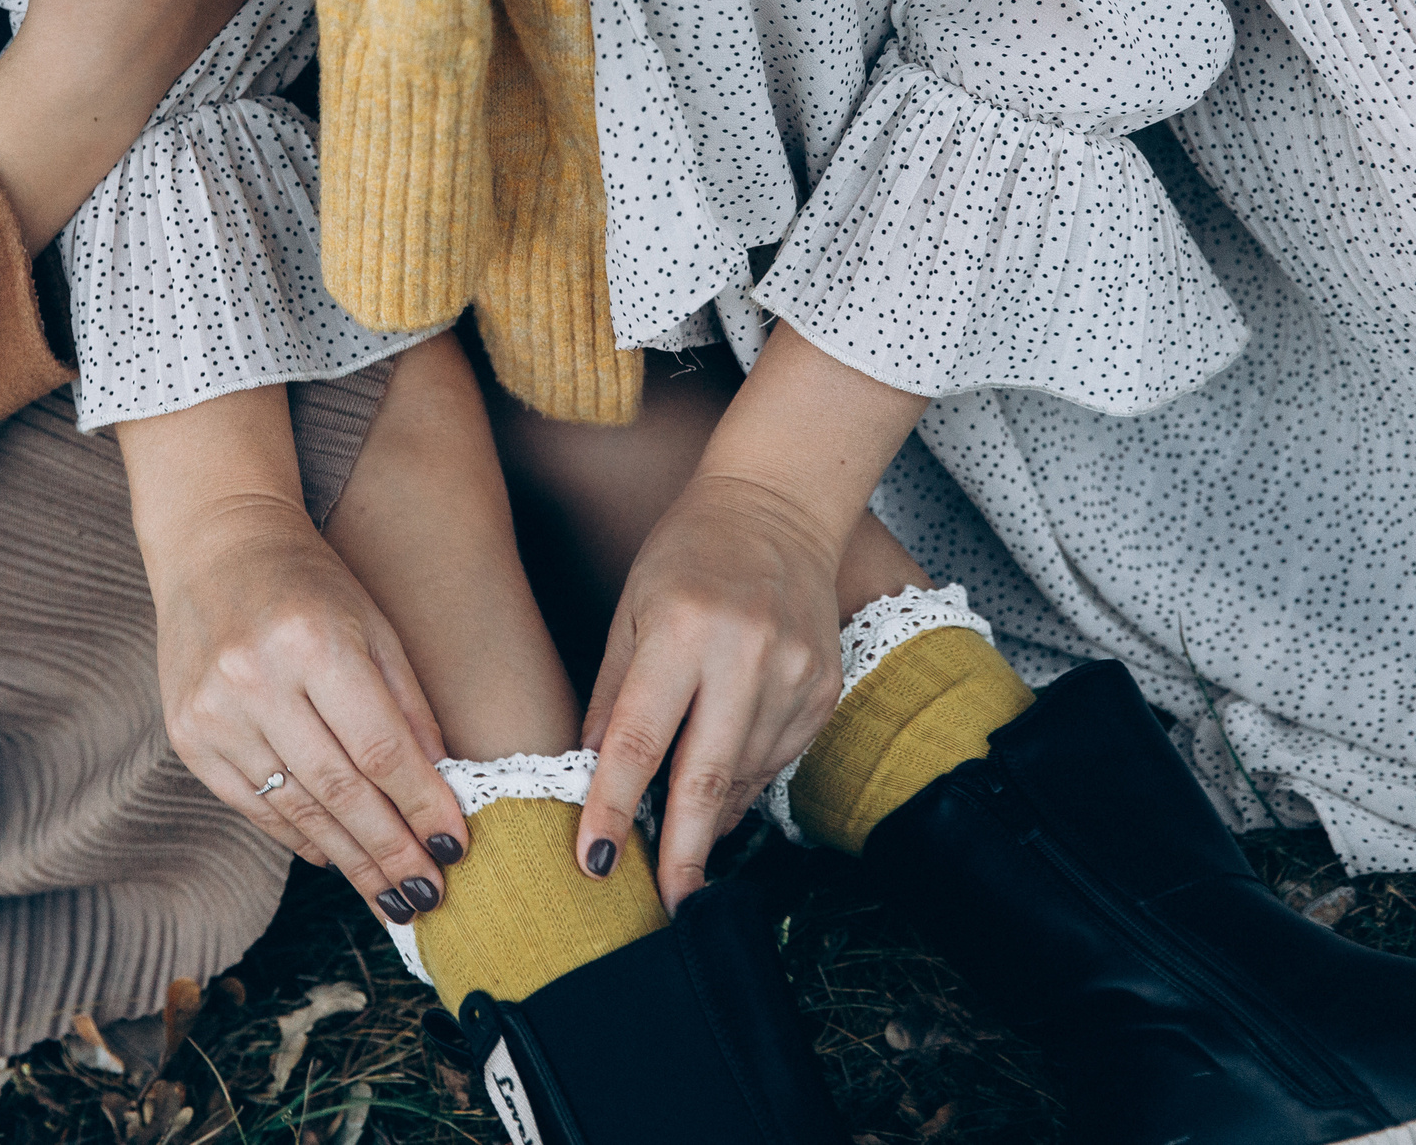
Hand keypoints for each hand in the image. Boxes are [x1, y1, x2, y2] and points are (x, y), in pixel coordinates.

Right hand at [151, 494, 470, 923]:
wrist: (215, 547)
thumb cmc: (309, 583)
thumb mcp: (374, 625)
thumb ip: (408, 706)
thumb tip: (439, 790)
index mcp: (312, 642)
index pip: (379, 748)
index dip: (421, 806)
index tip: (455, 848)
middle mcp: (256, 680)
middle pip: (339, 790)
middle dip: (391, 850)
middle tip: (428, 895)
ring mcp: (213, 712)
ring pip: (296, 809)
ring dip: (350, 858)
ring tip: (391, 893)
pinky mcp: (189, 736)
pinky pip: (252, 806)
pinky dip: (297, 837)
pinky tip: (334, 857)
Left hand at [576, 474, 843, 907]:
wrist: (778, 508)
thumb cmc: (688, 555)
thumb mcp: (629, 611)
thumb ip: (610, 697)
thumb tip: (590, 778)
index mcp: (683, 629)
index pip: (639, 737)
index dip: (613, 806)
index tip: (594, 862)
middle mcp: (747, 655)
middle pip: (706, 776)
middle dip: (682, 853)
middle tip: (668, 908)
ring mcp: (796, 676)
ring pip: (744, 778)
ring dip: (708, 819)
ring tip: (680, 844)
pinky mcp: (825, 691)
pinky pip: (775, 761)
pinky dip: (741, 785)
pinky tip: (719, 787)